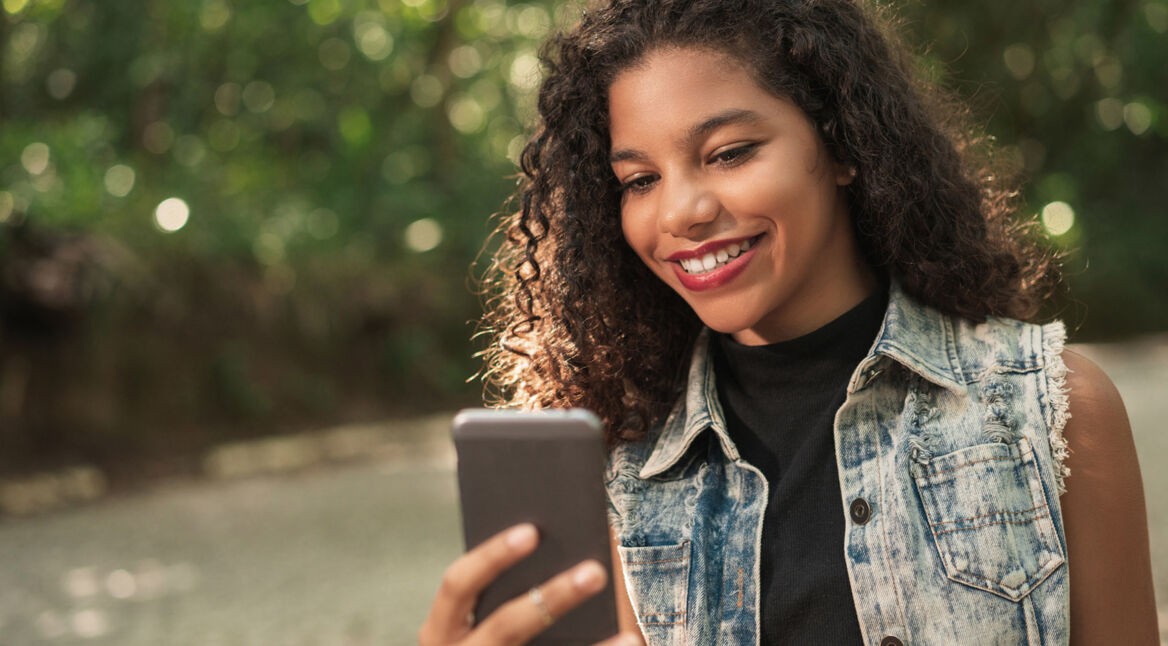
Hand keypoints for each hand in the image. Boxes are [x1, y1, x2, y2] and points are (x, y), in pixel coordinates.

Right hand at [418, 523, 639, 644]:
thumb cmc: (478, 640)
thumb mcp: (470, 621)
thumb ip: (497, 589)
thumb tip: (554, 537)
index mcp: (441, 628)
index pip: (458, 584)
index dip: (492, 556)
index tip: (532, 531)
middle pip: (506, 625)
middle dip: (552, 597)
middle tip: (596, 571)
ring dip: (587, 638)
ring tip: (629, 625)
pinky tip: (628, 642)